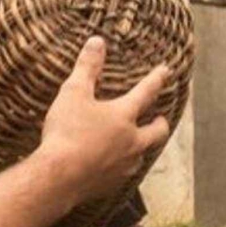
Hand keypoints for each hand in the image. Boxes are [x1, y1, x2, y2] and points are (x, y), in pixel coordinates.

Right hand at [36, 37, 170, 205]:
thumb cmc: (67, 133)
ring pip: (141, 154)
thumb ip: (87, 67)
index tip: (166, 71)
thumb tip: (97, 42)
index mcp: (123, 116)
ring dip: (142, 147)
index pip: (146, 92)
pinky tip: (114, 167)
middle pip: (156, 131)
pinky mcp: (111, 184)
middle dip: (160, 123)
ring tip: (137, 144)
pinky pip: (123, 174)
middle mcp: (131, 142)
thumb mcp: (73, 93)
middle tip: (161, 118)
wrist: (59, 177)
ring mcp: (123, 165)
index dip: (157, 79)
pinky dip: (122, 166)